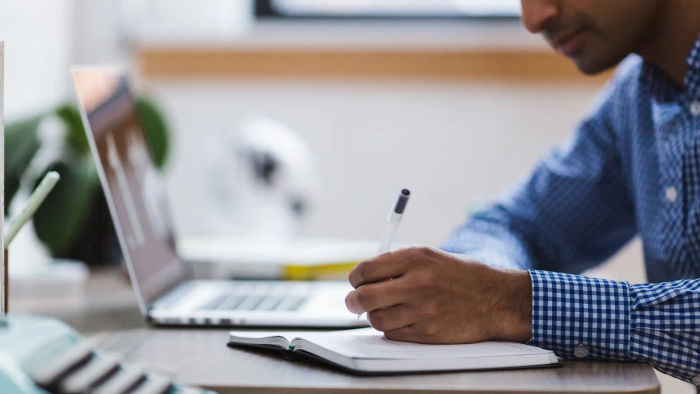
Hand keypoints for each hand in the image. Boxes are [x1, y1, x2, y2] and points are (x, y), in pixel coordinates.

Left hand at [345, 247, 531, 343]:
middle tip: (354, 302)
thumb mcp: (431, 257)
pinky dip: (392, 328)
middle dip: (353, 301)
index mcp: (416, 258)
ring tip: (385, 310)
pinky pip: (393, 334)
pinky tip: (402, 320)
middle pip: (364, 297)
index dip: (355, 278)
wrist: (496, 300)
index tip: (356, 282)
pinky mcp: (427, 333)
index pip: (366, 270)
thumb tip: (364, 277)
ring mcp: (422, 310)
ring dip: (375, 316)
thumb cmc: (462, 276)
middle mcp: (417, 283)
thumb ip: (398, 264)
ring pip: (376, 319)